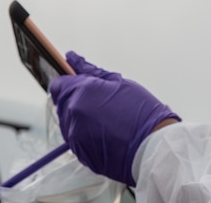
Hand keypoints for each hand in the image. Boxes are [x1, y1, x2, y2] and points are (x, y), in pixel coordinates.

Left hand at [50, 51, 179, 185]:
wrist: (151, 147)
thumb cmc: (141, 113)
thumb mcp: (120, 83)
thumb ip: (92, 71)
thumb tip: (73, 59)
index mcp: (82, 92)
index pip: (59, 85)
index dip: (69, 83)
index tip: (79, 84)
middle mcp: (73, 114)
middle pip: (63, 103)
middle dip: (77, 100)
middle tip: (101, 103)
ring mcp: (74, 135)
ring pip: (69, 122)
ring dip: (81, 118)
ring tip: (107, 120)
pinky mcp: (78, 152)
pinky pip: (75, 138)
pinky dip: (86, 134)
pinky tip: (106, 133)